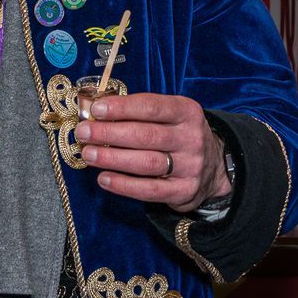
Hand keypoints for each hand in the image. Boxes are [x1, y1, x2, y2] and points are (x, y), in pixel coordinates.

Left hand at [74, 92, 229, 213]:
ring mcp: (190, 166)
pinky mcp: (184, 191)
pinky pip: (150, 190)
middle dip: (110, 133)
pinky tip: (104, 179)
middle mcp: (191, 138)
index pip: (152, 107)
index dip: (122, 108)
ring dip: (113, 158)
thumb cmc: (177, 135)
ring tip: (89, 154)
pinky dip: (124, 185)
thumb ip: (138, 113)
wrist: (213, 167)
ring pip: (146, 163)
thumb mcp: (169, 116)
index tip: (96, 110)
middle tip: (84, 133)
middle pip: (146, 135)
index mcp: (186, 111)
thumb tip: (97, 114)